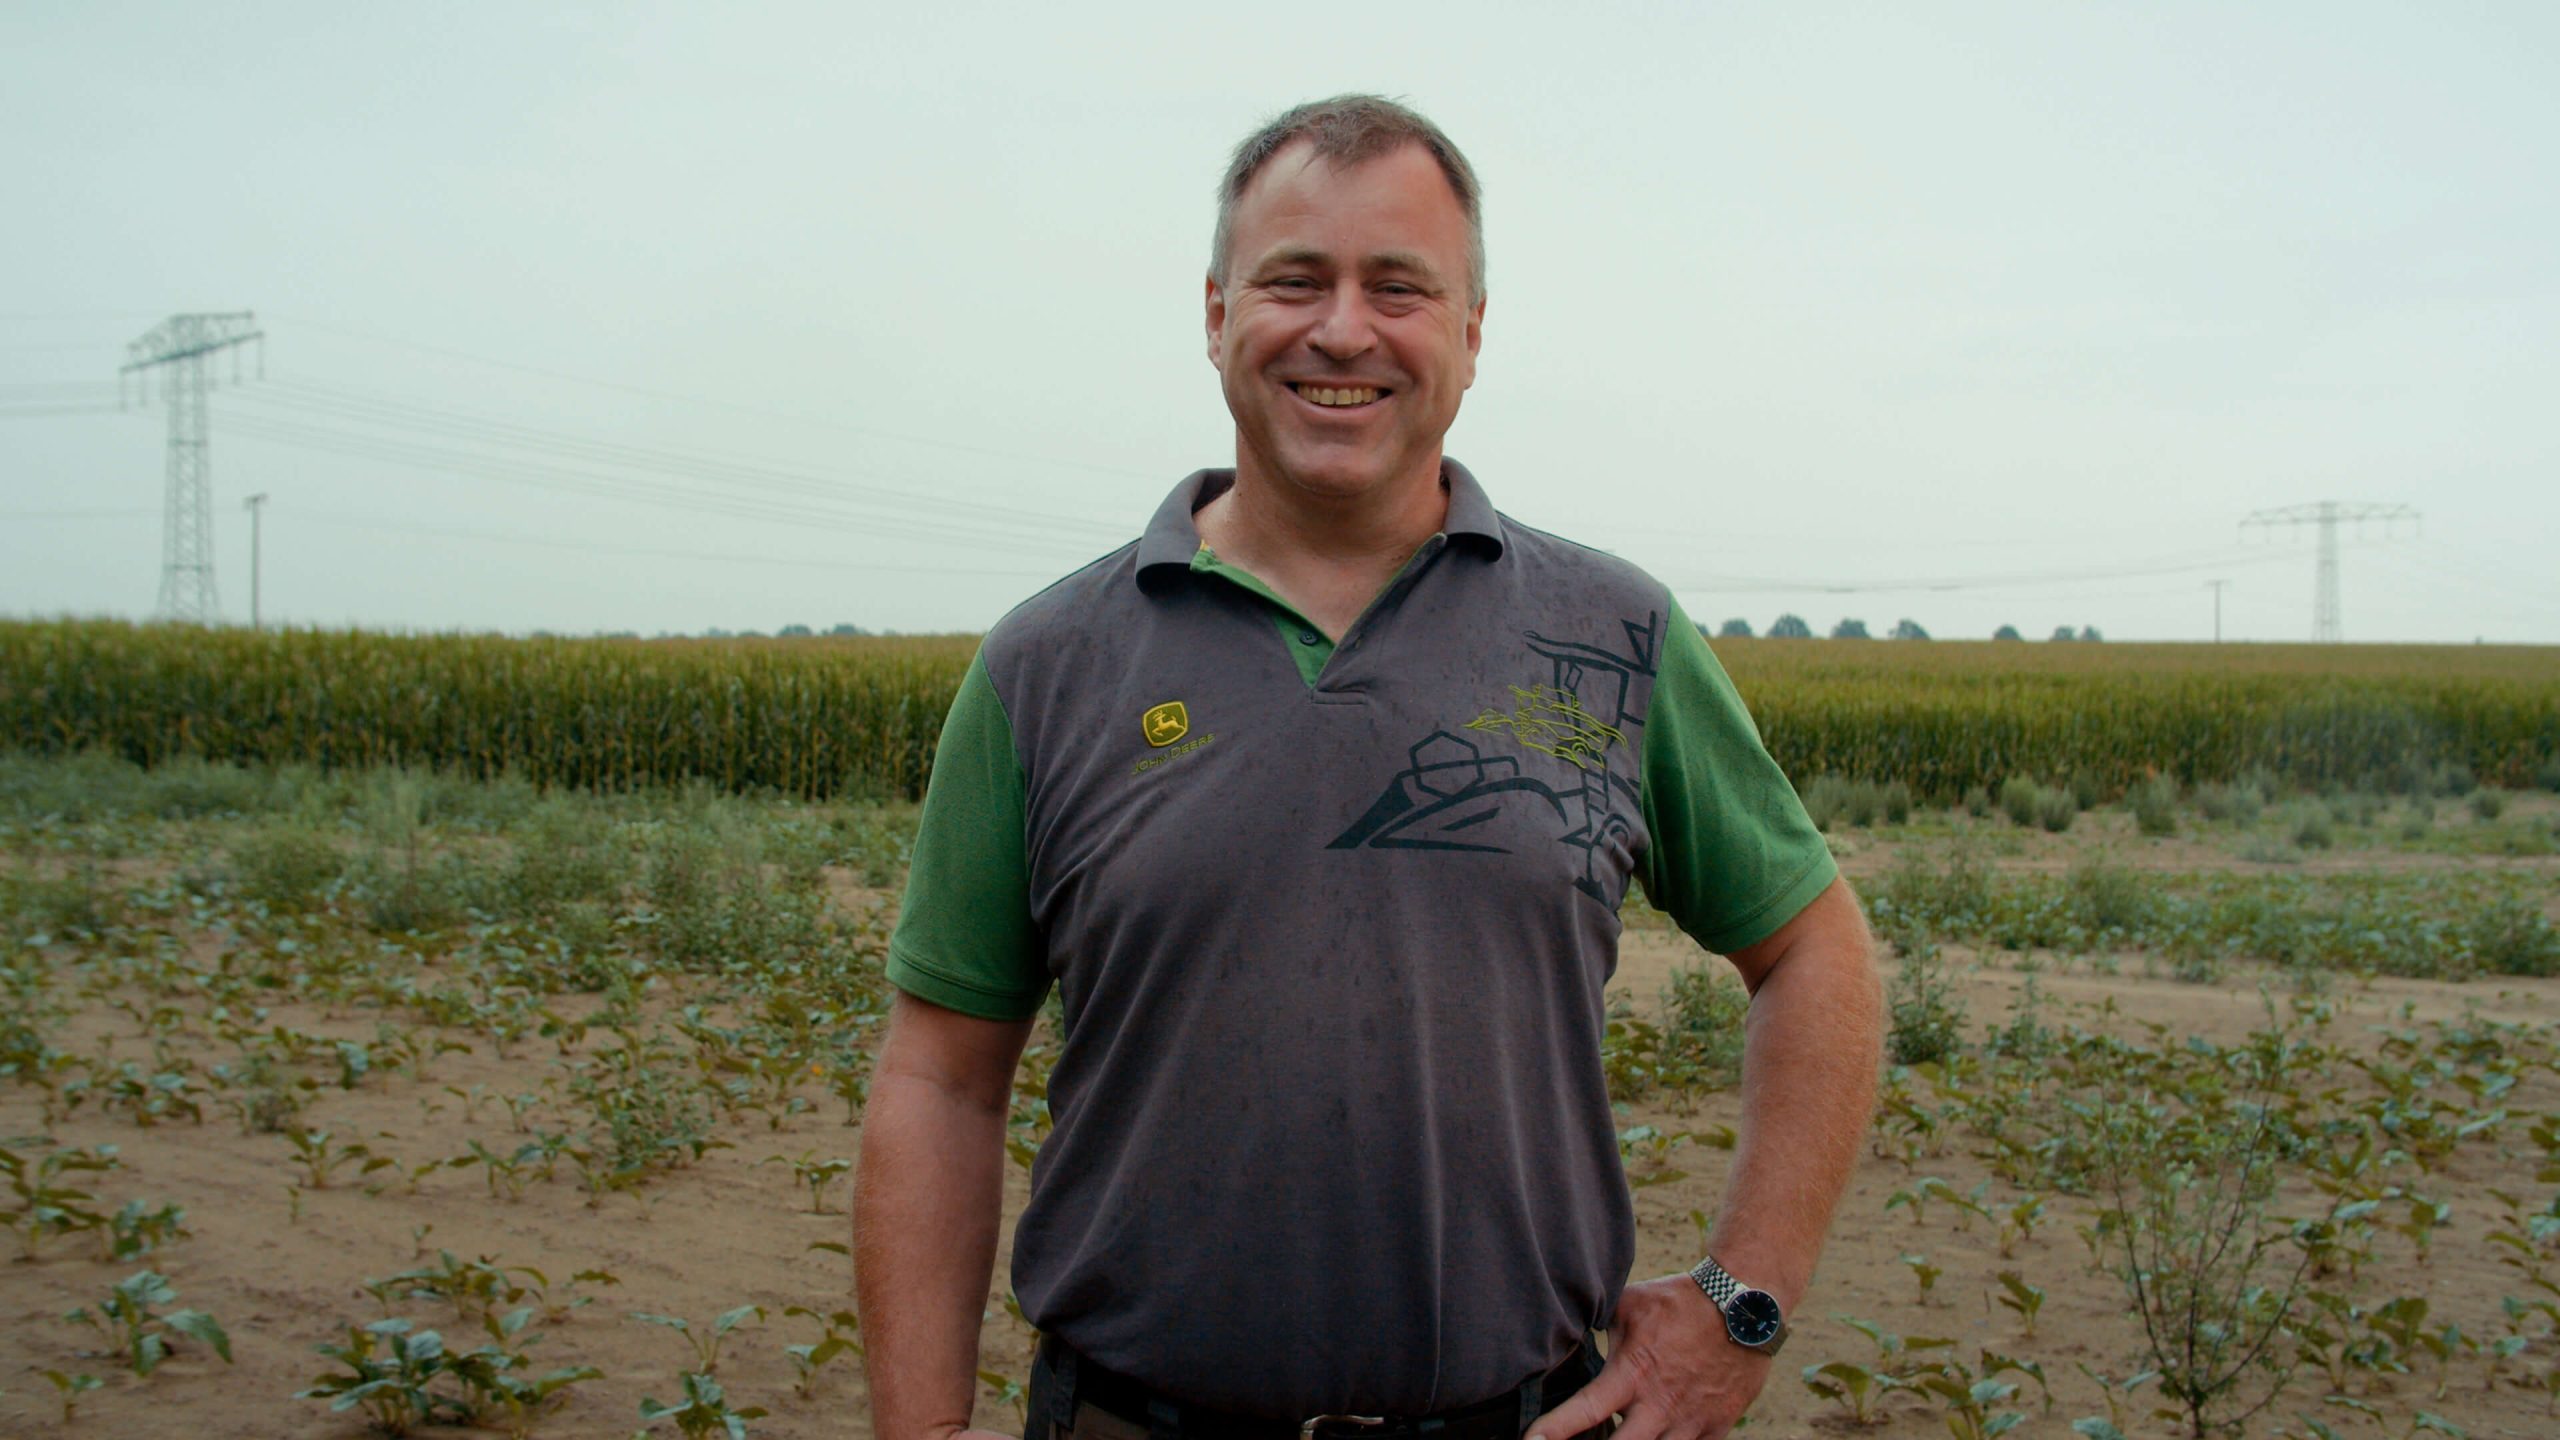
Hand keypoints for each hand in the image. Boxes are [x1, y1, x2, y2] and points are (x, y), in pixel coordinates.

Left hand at [1524, 1274, 1771, 1439]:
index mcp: (1632, 1375)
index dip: (1554, 1431)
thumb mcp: (1630, 1305)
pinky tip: (1655, 1435)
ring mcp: (1690, 1422)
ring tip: (1622, 1434)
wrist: (1743, 1306)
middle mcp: (1659, 1406)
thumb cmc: (1681, 1301)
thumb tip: (1567, 1324)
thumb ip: (1599, 1322)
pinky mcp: (1716, 1427)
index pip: (1585, 1412)